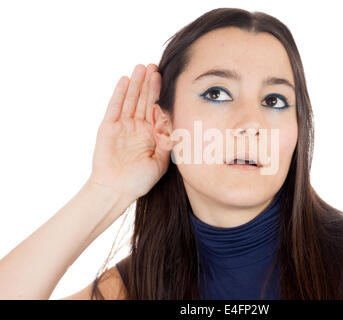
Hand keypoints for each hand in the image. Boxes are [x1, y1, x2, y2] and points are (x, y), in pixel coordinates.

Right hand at [87, 64, 170, 200]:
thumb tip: (175, 125)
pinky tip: (125, 80)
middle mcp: (137, 127)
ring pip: (130, 100)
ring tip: (141, 67)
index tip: (167, 78)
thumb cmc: (139, 180)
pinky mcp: (108, 128)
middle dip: (149, 83)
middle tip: (154, 66)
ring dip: (136, 84)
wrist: (116, 191)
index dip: (161, 94)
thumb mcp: (160, 162)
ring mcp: (122, 126)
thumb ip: (167, 144)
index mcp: (151, 134)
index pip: (157, 109)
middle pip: (144, 100)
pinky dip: (119, 94)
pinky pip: (114, 107)